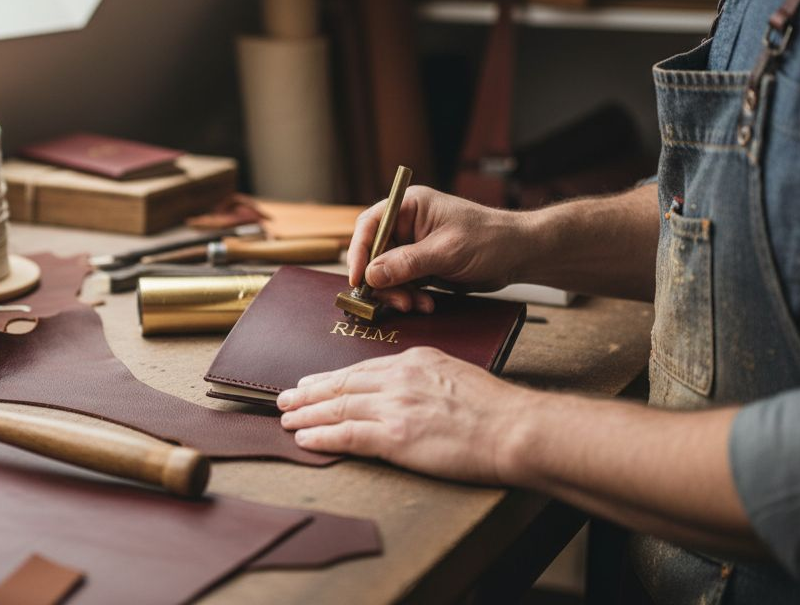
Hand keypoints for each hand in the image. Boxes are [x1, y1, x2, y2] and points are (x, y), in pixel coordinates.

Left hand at [278, 346, 530, 484]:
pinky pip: (347, 435)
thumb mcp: (457, 375)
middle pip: (342, 385)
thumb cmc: (498, 410)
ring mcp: (395, 406)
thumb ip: (427, 379)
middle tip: (285, 398)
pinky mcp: (395, 436)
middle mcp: (399, 378)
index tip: (313, 383)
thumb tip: (411, 392)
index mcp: (415, 360)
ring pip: (338, 408)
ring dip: (307, 414)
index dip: (332, 378)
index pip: (362, 369)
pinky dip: (321, 436)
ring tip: (286, 419)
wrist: (514, 428)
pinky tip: (304, 438)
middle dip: (309, 393)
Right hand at [347, 186, 526, 312]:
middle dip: (383, 281)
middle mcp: (407, 224)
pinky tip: (426, 304)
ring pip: (387, 273)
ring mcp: (414, 246)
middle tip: (398, 301)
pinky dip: (410, 297)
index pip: (370, 225)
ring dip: (398, 293)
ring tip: (417, 305)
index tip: (358, 277)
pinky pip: (403, 284)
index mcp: (409, 206)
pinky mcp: (422, 266)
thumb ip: (407, 263)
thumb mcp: (446, 251)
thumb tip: (370, 275)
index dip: (358, 251)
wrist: (519, 254)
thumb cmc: (489, 239)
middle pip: (375, 254)